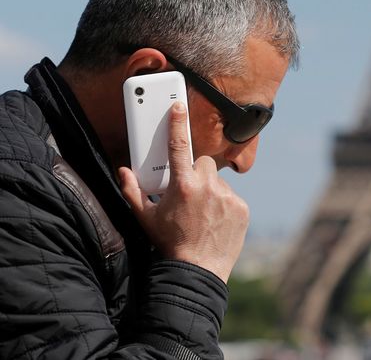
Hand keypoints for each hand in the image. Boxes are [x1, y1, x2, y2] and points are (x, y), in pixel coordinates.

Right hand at [119, 101, 249, 282]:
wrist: (197, 271)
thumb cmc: (169, 244)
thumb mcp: (145, 218)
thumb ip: (132, 192)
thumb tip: (122, 171)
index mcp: (182, 185)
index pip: (178, 146)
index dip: (177, 123)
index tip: (178, 106)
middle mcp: (207, 186)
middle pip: (202, 163)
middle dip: (195, 172)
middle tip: (188, 192)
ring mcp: (227, 196)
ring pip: (218, 180)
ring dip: (210, 189)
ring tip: (201, 212)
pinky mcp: (241, 207)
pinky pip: (231, 197)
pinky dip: (224, 204)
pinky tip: (214, 220)